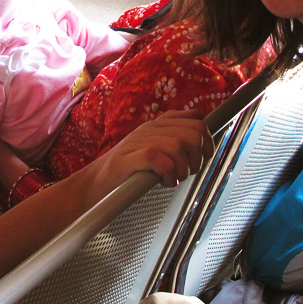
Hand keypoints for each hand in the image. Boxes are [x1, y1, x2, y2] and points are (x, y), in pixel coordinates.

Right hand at [86, 109, 211, 196]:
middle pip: (193, 133)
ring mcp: (137, 142)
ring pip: (178, 146)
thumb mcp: (153, 146)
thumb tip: (200, 124)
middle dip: (198, 157)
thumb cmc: (127, 170)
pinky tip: (163, 182)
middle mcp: (149, 129)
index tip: (201, 158)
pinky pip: (158, 159)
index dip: (207, 140)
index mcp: (158, 124)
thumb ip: (175, 134)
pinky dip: (168, 173)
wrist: (95, 183)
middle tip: (187, 172)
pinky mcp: (128, 159)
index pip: (196, 119)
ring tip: (173, 178)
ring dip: (182, 168)